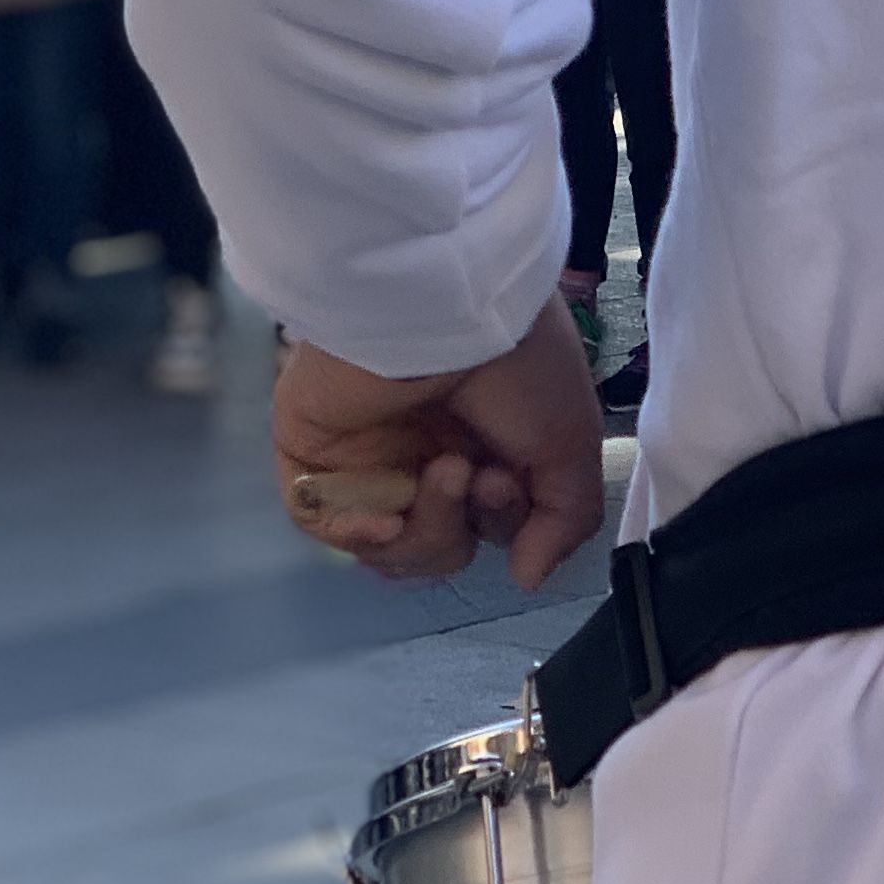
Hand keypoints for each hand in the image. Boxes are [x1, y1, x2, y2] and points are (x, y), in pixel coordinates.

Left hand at [273, 294, 608, 590]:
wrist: (447, 306)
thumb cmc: (515, 359)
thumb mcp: (569, 441)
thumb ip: (562, 520)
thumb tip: (526, 577)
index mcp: (478, 444)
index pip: (482, 525)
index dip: (499, 523)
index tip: (503, 480)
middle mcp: (420, 450)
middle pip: (436, 543)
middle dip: (461, 526)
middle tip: (474, 476)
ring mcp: (364, 452)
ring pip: (386, 543)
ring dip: (424, 532)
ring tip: (440, 473)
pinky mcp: (314, 449)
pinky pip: (322, 523)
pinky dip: (357, 536)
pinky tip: (384, 520)